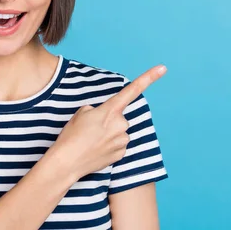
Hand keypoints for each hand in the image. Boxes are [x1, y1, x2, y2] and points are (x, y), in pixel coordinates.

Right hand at [48, 64, 166, 181]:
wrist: (68, 162)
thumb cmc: (72, 136)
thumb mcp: (82, 113)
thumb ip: (98, 110)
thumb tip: (106, 118)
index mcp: (110, 110)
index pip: (132, 90)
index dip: (149, 78)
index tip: (163, 68)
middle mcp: (121, 124)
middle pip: (118, 117)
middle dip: (108, 121)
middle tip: (90, 130)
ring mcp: (123, 140)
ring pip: (119, 132)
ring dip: (108, 134)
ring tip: (91, 141)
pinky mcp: (121, 153)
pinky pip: (118, 144)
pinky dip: (109, 146)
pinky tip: (96, 150)